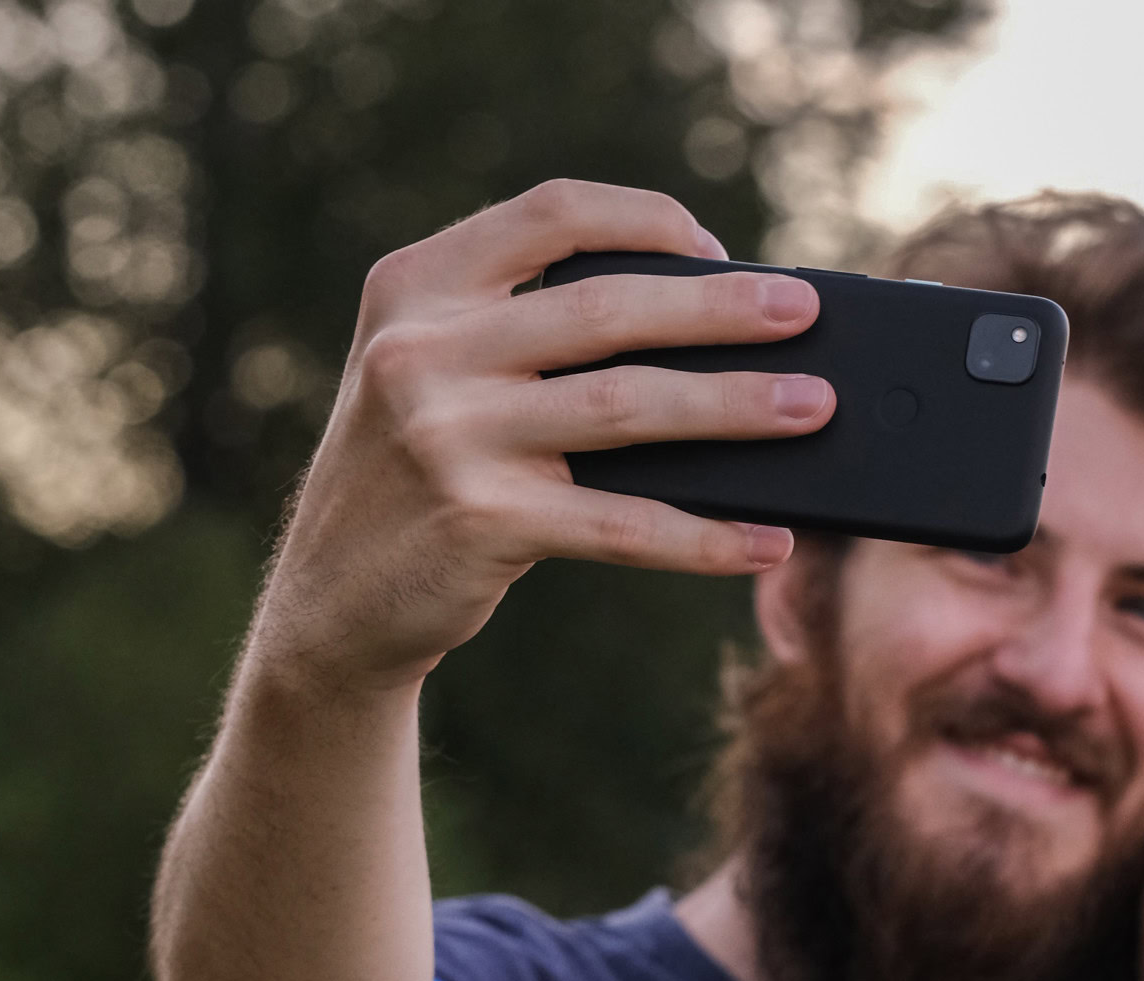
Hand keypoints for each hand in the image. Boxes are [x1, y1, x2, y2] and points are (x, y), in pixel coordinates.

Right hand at [249, 179, 830, 693]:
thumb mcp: (441, 373)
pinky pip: (621, 524)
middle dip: (722, 310)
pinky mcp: (478, 522)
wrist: (330, 602)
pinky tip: (766, 540)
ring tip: (813, 409)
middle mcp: (421, 350)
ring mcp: (447, 436)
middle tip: (804, 313)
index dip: (648, 220)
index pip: (552, 214)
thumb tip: (712, 327)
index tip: (719, 247)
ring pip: (627, 408)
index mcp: (417, 286)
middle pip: (608, 309)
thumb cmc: (422, 470)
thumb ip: (532, 335)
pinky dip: (705, 535)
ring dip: (736, 407)